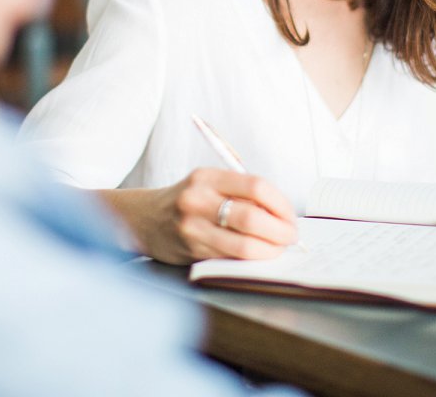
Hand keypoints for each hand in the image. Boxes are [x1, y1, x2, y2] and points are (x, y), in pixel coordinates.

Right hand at [104, 168, 297, 264]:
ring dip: (270, 250)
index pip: (256, 187)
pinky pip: (230, 258)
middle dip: (280, 231)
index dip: (281, 204)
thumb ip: (241, 193)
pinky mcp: (192, 251)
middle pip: (253, 218)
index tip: (291, 216)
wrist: (144, 219)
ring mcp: (193, 228)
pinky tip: (259, 255)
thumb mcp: (209, 184)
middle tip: (291, 236)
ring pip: (244, 245)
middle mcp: (199, 200)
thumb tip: (283, 214)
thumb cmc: (187, 201)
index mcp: (208, 177)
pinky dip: (252, 258)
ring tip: (278, 248)